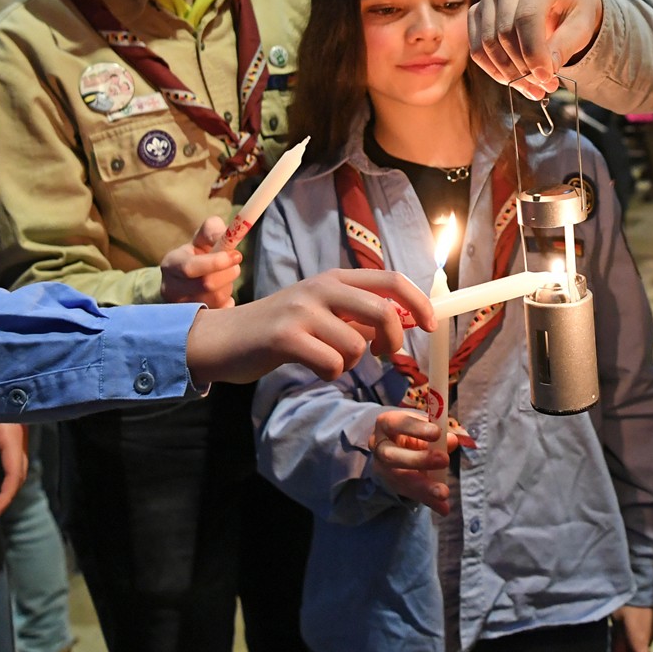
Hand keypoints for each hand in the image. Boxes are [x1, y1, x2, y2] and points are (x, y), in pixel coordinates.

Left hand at [0, 423, 27, 523]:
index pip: (14, 474)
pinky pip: (15, 461)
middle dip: (7, 497)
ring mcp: (20, 436)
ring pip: (20, 468)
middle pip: (21, 474)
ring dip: (8, 488)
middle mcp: (21, 438)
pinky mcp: (15, 434)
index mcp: (12, 437)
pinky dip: (7, 476)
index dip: (5, 497)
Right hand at [160, 216, 240, 308]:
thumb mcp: (202, 238)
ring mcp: (182, 309)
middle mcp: (170, 290)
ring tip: (224, 278)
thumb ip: (213, 230)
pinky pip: (222, 312)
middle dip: (228, 272)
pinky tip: (222, 293)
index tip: (237, 255)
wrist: (188, 281)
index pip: (190, 267)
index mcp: (170, 265)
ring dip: (229, 286)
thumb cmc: (198, 255)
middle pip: (207, 285)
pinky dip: (228, 301)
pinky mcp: (195, 324)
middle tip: (234, 264)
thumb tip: (226, 235)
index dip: (216, 262)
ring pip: (217, 299)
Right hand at [184, 269, 435, 384]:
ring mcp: (302, 311)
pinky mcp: (284, 337)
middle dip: (392, 341)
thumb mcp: (320, 312)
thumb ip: (355, 316)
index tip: (430, 325)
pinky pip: (331, 363)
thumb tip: (399, 324)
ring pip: (357, 346)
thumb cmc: (279, 329)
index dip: (418, 302)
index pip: (390, 279)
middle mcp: (320, 288)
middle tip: (381, 355)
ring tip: (329, 360)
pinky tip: (314, 367)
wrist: (222, 338)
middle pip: (382, 311)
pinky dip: (330, 373)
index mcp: (334, 278)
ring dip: (351, 363)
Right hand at [369, 408, 460, 514]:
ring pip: (401, 479)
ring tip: (443, 493)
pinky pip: (411, 495)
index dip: (415, 428)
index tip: (437, 433)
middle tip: (444, 460)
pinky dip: (429, 502)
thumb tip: (451, 441)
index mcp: (386, 424)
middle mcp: (380, 447)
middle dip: (418, 460)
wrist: (393, 444)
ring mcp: (384, 469)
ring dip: (424, 487)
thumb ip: (437, 431)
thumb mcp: (423, 425)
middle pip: (392, 456)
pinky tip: (443, 508)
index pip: (396, 424)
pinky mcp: (394, 486)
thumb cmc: (411, 429)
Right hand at [468, 0, 603, 98]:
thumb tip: (545, 70)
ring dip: (509, 73)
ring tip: (533, 88)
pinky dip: (494, 70)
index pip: (527, 17)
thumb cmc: (573, 12)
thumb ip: (565, 46)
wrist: (562, 4)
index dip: (534, 52)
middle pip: (505, 32)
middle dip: (523, 67)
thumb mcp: (581, 27)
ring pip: (488, 42)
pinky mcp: (478, 12)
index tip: (546, 78)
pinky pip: (477, 48)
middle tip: (544, 86)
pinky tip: (514, 81)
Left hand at [609, 604, 652, 651]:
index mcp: (640, 641)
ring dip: (635, 633)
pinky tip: (633, 609)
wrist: (645, 578)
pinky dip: (642, 623)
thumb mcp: (615, 620)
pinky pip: (650, 625)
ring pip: (645, 637)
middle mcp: (652, 636)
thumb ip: (617, 640)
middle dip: (629, 647)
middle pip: (641, 651)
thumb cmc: (627, 601)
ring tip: (623, 617)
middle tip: (615, 632)